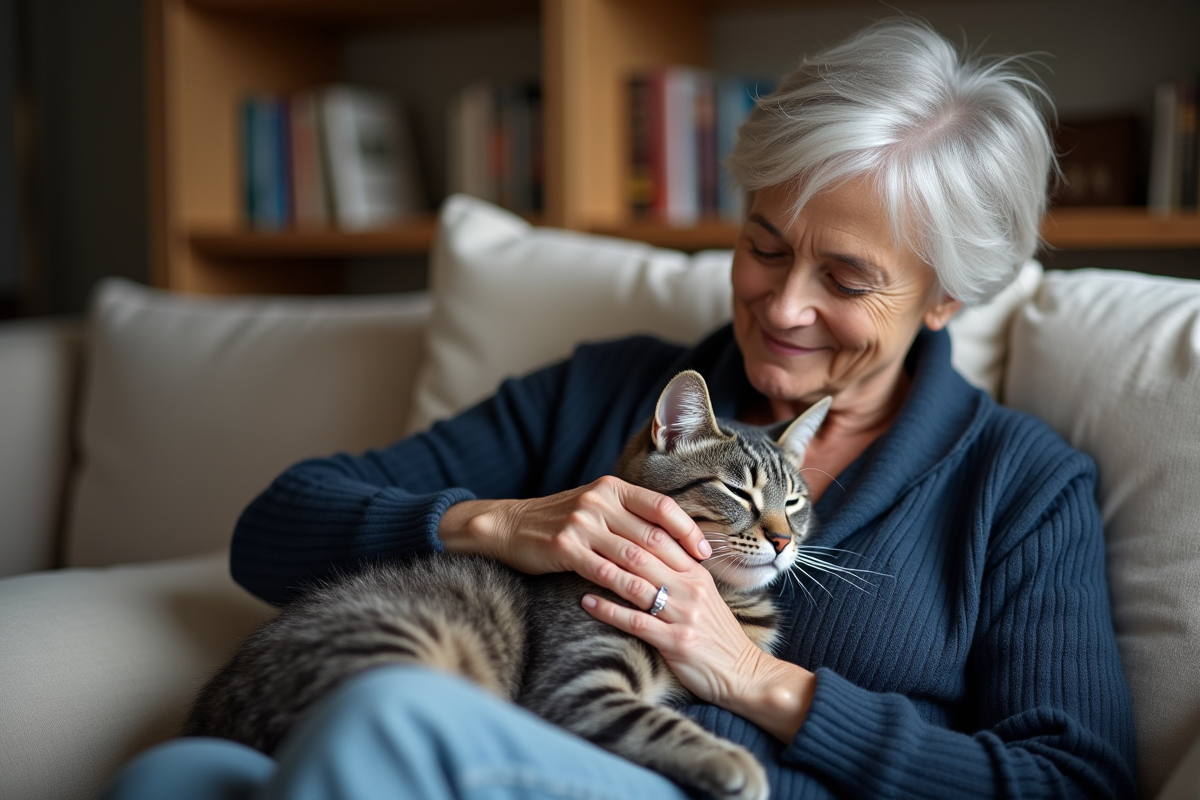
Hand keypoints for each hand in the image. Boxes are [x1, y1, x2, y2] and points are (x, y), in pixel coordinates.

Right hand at [437, 475, 711, 580]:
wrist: (509, 526)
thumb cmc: (560, 521)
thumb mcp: (596, 507)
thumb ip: (628, 516)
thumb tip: (671, 536)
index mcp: (613, 488)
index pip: (662, 506)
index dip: (687, 530)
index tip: (705, 552)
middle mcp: (600, 500)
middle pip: (652, 533)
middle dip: (680, 561)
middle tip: (700, 585)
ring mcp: (582, 522)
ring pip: (632, 556)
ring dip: (658, 582)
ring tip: (678, 602)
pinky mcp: (565, 547)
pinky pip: (605, 573)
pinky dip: (626, 591)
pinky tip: (641, 607)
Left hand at [580, 538, 815, 742]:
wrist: (743, 674)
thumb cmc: (716, 634)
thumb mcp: (703, 595)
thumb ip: (678, 572)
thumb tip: (644, 549)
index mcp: (697, 572)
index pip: (660, 538)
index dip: (627, 526)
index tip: (597, 520)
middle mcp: (691, 588)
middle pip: (643, 555)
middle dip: (608, 544)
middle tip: (577, 536)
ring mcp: (684, 615)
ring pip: (636, 585)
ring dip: (602, 574)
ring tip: (576, 565)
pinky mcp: (676, 642)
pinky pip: (635, 621)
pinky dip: (607, 610)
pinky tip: (585, 601)